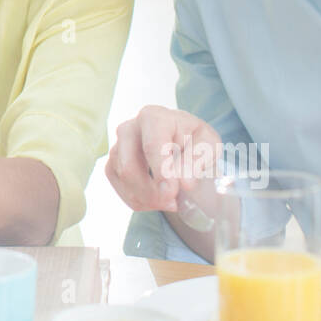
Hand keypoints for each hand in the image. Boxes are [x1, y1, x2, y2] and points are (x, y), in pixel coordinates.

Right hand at [105, 104, 222, 215]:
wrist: (180, 142)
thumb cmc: (194, 140)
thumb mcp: (208, 145)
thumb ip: (197, 160)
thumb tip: (184, 182)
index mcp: (153, 117)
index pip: (152, 146)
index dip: (161, 171)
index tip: (173, 191)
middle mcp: (129, 129)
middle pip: (129, 166)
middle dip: (151, 191)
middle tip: (173, 203)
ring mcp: (117, 147)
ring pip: (124, 181)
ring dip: (148, 198)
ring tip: (171, 201)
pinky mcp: (112, 165)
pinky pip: (121, 190)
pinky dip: (140, 201)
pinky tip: (158, 199)